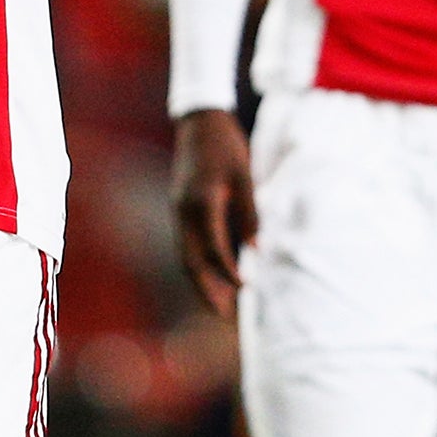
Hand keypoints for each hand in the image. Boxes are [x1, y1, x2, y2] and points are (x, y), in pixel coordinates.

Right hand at [172, 108, 257, 319]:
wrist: (199, 121)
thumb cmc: (226, 145)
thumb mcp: (245, 176)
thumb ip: (250, 213)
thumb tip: (257, 249)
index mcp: (203, 202)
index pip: (214, 247)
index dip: (228, 271)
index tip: (245, 288)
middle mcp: (185, 211)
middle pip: (192, 261)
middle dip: (207, 290)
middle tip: (224, 315)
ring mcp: (178, 211)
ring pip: (186, 255)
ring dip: (201, 282)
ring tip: (219, 305)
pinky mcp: (180, 209)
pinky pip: (187, 244)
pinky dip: (198, 264)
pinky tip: (213, 275)